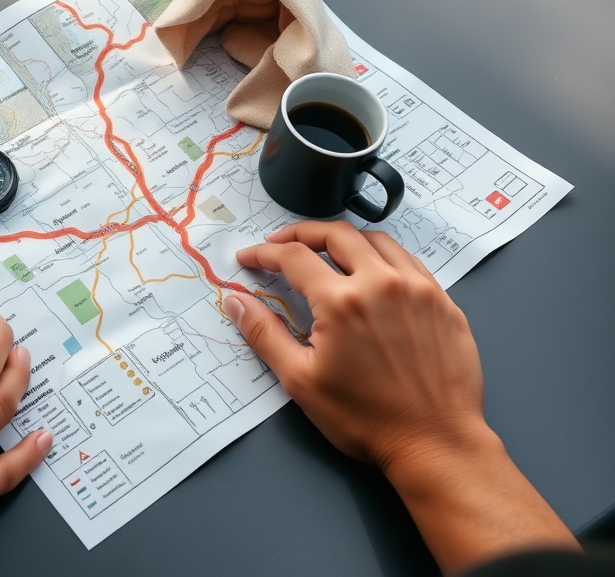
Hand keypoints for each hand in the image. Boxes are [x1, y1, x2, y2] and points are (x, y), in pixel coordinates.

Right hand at [224, 221, 577, 572]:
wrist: (435, 444)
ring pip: (377, 241)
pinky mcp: (443, 302)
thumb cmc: (365, 419)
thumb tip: (234, 301)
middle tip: (281, 242)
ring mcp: (418, 289)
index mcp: (341, 302)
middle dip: (301, 233)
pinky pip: (409, 262)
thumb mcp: (300, 380)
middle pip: (336, 234)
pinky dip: (382, 257)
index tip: (249, 257)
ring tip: (325, 251)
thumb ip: (264, 334)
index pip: (293, 257)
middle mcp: (382, 283)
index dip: (264, 253)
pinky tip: (372, 272)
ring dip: (344, 239)